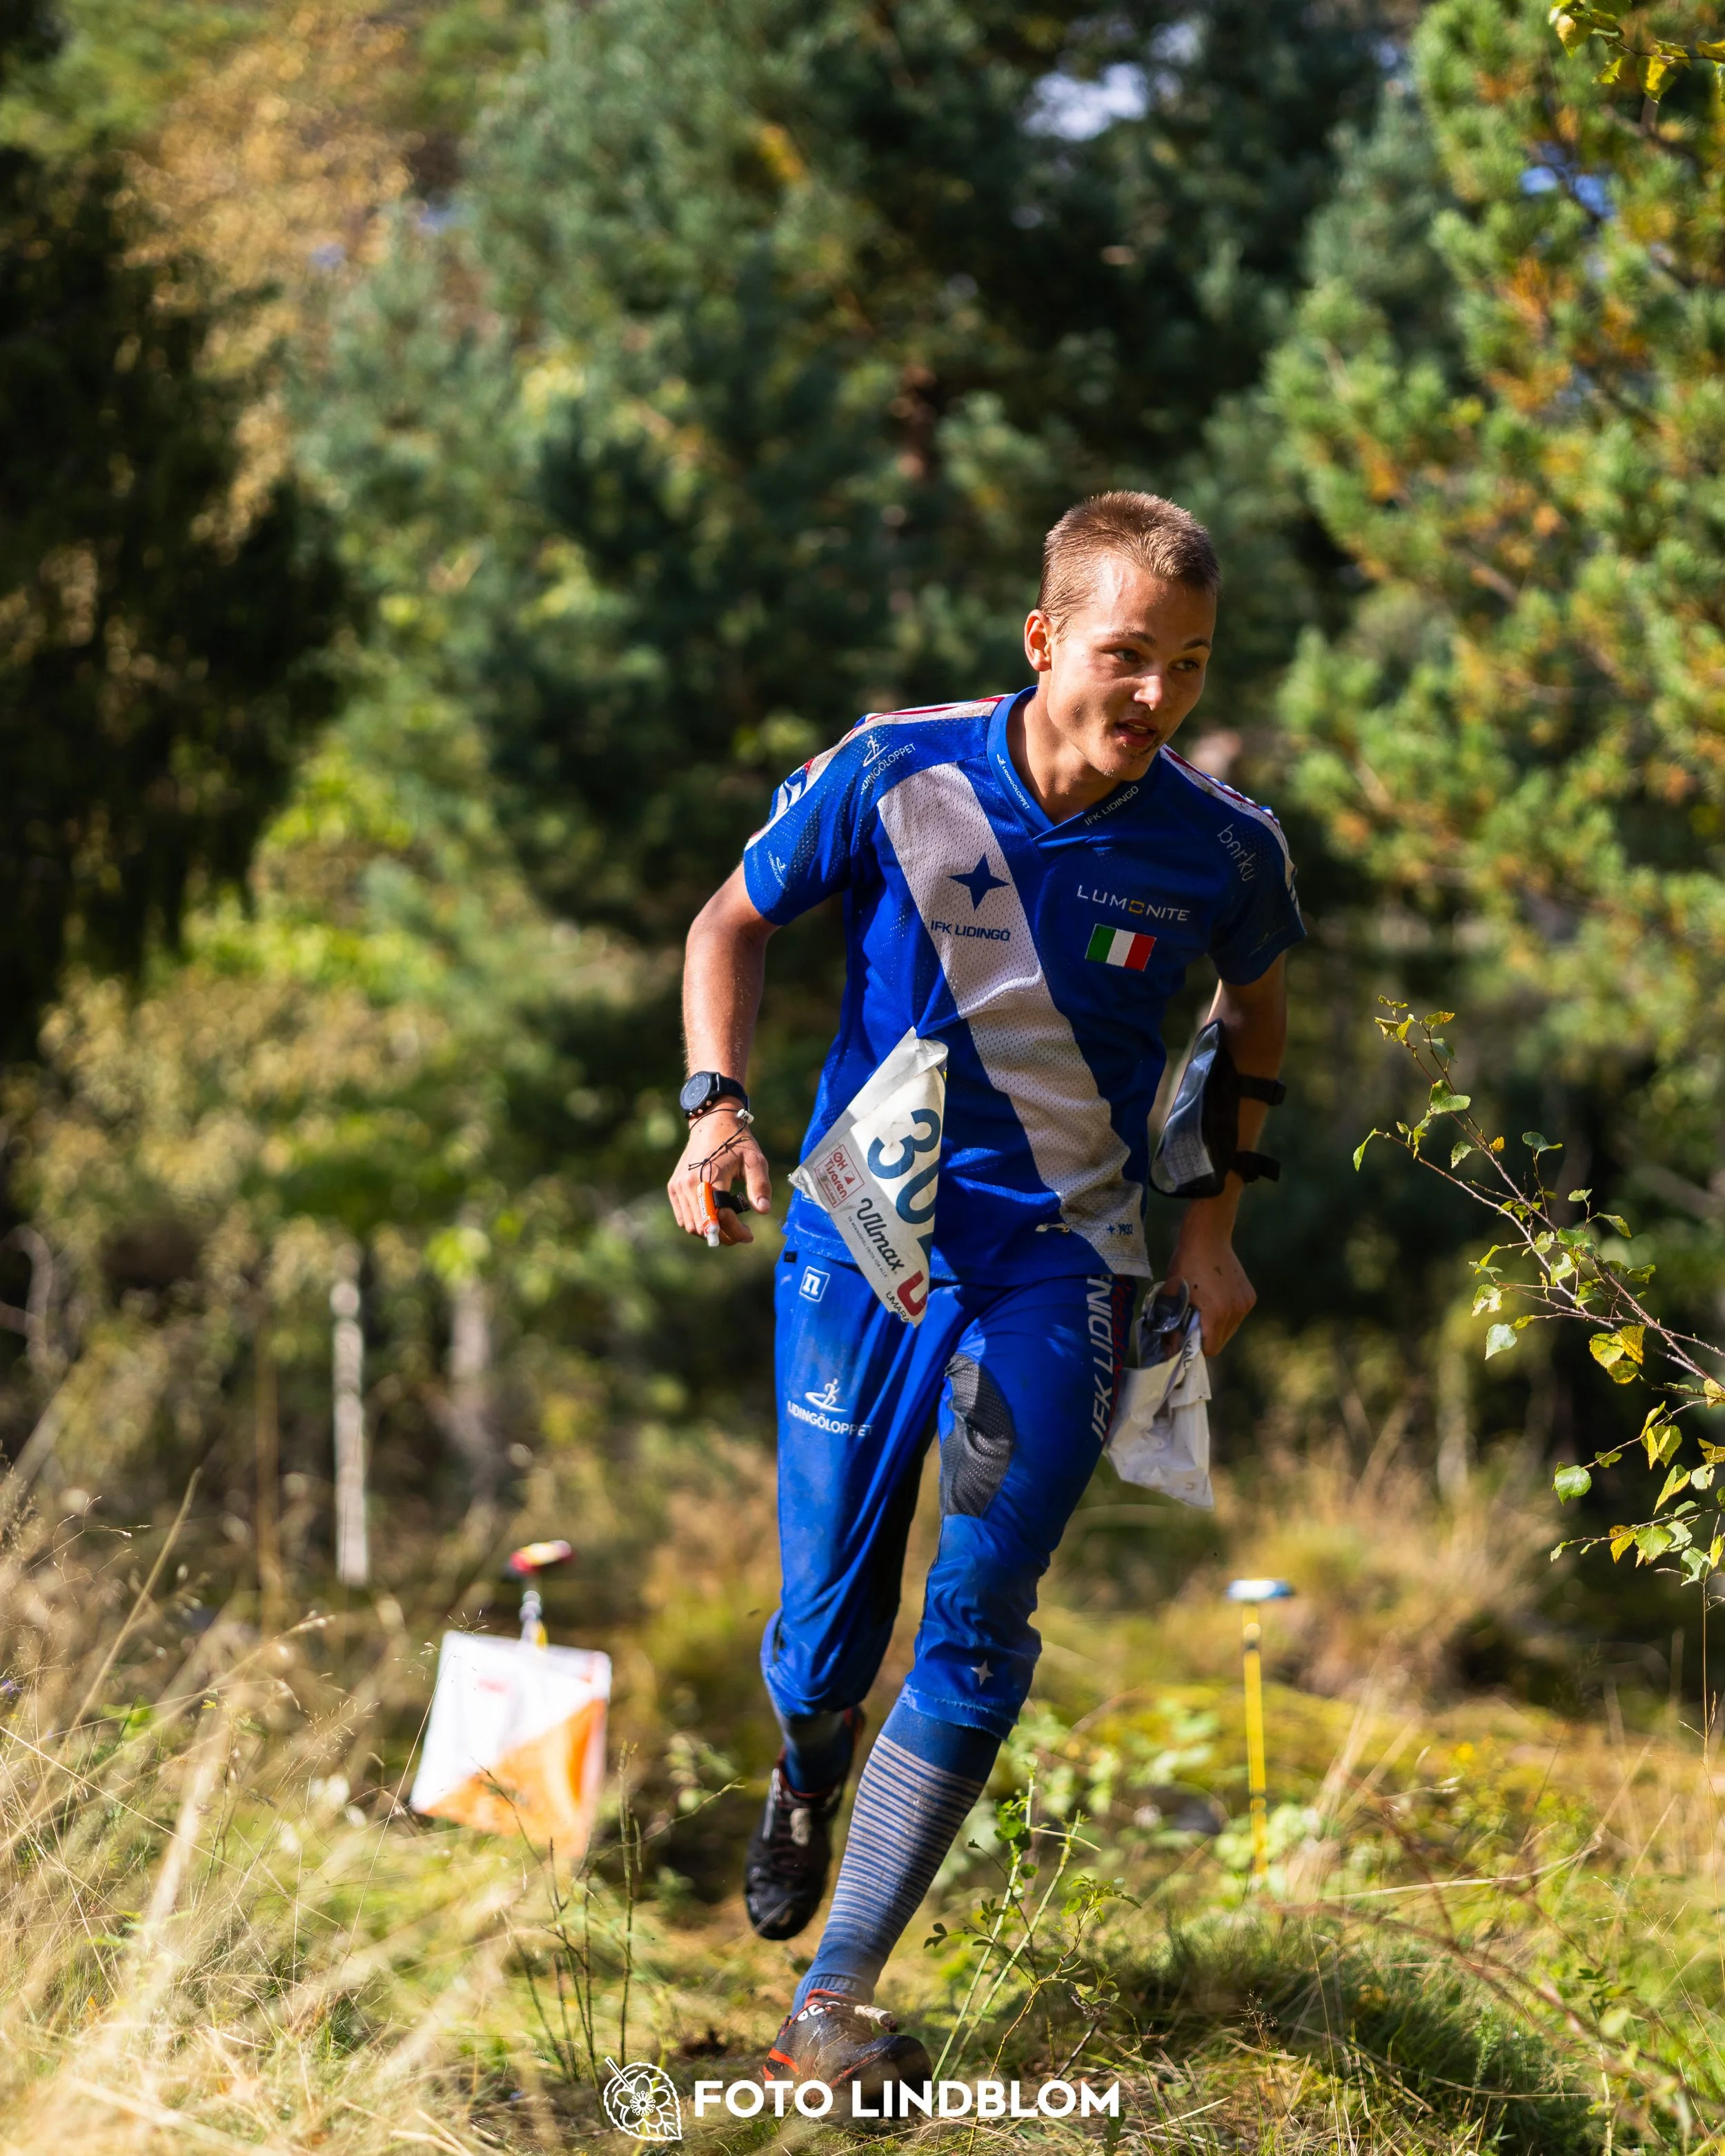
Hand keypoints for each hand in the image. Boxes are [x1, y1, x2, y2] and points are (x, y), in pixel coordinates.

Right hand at [667, 1109, 772, 1244]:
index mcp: (711, 1177)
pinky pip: (683, 1217)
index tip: (750, 1236)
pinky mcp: (673, 1187)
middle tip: (740, 1234)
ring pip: (691, 1226)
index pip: (721, 1216)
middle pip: (704, 1226)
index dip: (736, 1232)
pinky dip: (698, 1224)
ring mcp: (679, 1186)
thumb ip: (760, 1185)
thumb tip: (763, 1211)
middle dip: (724, 1236)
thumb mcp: (755, 1160)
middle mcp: (690, 1183)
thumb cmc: (737, 1142)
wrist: (712, 1123)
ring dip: (710, 1232)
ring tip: (728, 1227)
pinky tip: (714, 1218)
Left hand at [1166, 1191, 1255, 1354]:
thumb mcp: (1172, 1294)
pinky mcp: (1250, 1296)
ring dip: (1217, 1326)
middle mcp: (1236, 1312)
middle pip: (1221, 1341)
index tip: (1186, 1337)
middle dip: (1206, 1337)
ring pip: (1230, 1329)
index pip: (1211, 1349)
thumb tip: (1169, 1350)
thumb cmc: (1186, 1264)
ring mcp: (1245, 1304)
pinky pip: (1237, 1315)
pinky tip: (1216, 1298)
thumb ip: (1171, 1325)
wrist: (1208, 1237)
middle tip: (1192, 1322)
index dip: (1196, 1347)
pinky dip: (1227, 1314)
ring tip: (1204, 1308)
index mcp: (1216, 1314)